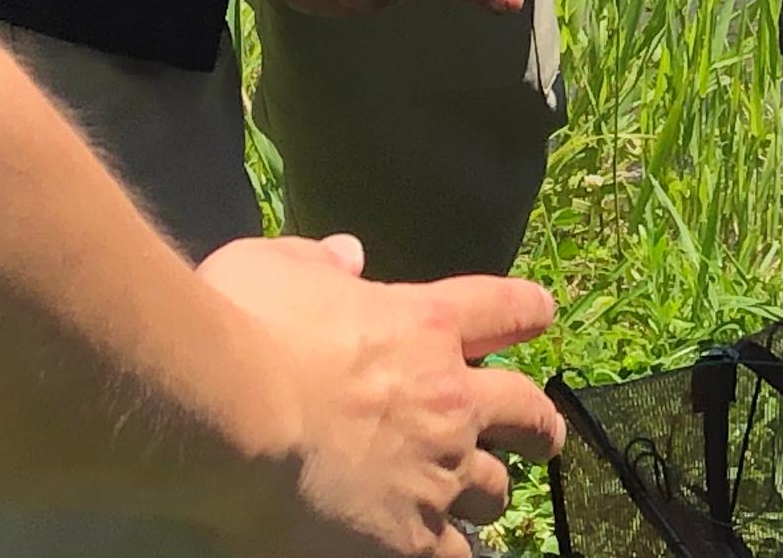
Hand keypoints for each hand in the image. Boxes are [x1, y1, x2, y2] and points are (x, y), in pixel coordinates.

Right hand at [198, 235, 563, 557]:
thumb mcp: (278, 265)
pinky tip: (439, 555)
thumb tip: (347, 256)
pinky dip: (449, 554)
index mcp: (427, 323)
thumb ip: (320, 262)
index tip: (541, 315)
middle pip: (525, 410)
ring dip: (489, 493)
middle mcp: (450, 398)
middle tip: (544, 436)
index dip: (528, 310)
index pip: (506, 307)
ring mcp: (436, 472)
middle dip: (538, 424)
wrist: (239, 419)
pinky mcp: (409, 538)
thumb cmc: (251, 328)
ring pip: (494, 491)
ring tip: (485, 504)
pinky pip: (452, 557)